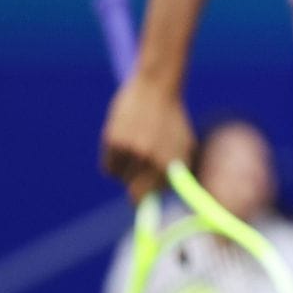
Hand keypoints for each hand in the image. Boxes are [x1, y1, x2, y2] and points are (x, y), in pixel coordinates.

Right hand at [100, 78, 193, 202]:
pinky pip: (108, 167)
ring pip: (120, 178)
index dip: (145, 201)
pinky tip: (122, 143)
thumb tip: (164, 198)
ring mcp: (133, 151)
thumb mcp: (184, 145)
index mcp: (172, 162)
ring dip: (125, 169)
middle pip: (134, 193)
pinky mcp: (114, 141)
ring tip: (135, 146)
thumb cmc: (171, 120)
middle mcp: (153, 160)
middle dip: (134, 190)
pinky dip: (113, 160)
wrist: (157, 88)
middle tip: (134, 178)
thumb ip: (177, 172)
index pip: (153, 195)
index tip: (140, 204)